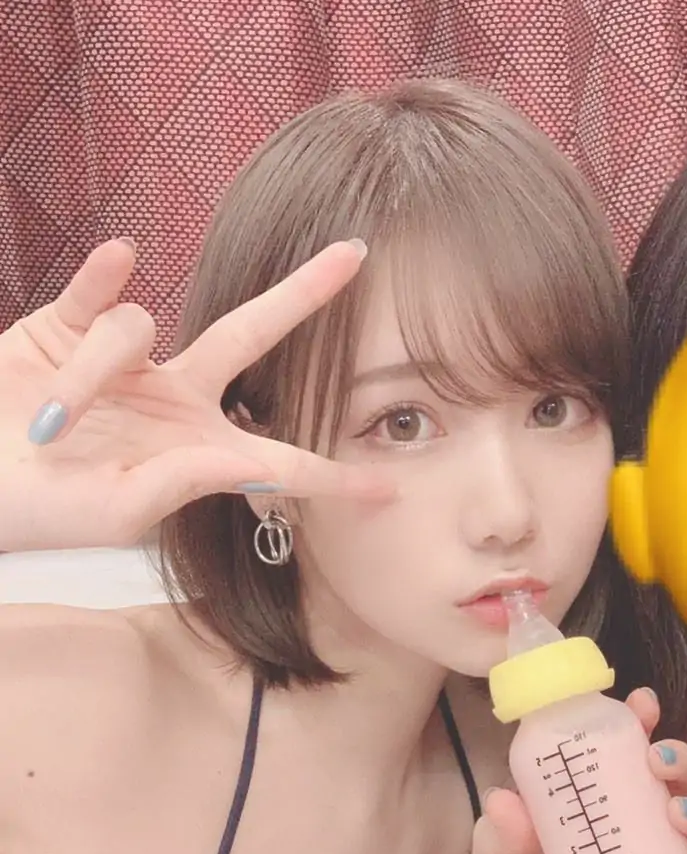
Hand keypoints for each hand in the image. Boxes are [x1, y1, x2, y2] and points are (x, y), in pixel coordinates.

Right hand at [1, 237, 392, 552]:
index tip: (388, 487)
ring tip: (48, 427)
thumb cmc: (47, 514)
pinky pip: (98, 288)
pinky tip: (116, 261)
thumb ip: (182, 483)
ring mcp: (125, 357)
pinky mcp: (69, 324)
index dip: (333, 475)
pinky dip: (102, 276)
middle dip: (302, 295)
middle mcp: (175, 396)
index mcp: (199, 450)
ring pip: (136, 329)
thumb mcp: (120, 513)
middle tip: (355, 255)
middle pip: (251, 333)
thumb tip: (235, 457)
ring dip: (91, 374)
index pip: (280, 458)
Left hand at [467, 688, 686, 853]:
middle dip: (678, 759)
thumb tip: (502, 800)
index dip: (639, 719)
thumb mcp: (493, 847)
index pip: (623, 742)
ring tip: (676, 811)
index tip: (642, 704)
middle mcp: (629, 813)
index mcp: (593, 786)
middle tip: (658, 760)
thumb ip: (499, 827)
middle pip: (671, 775)